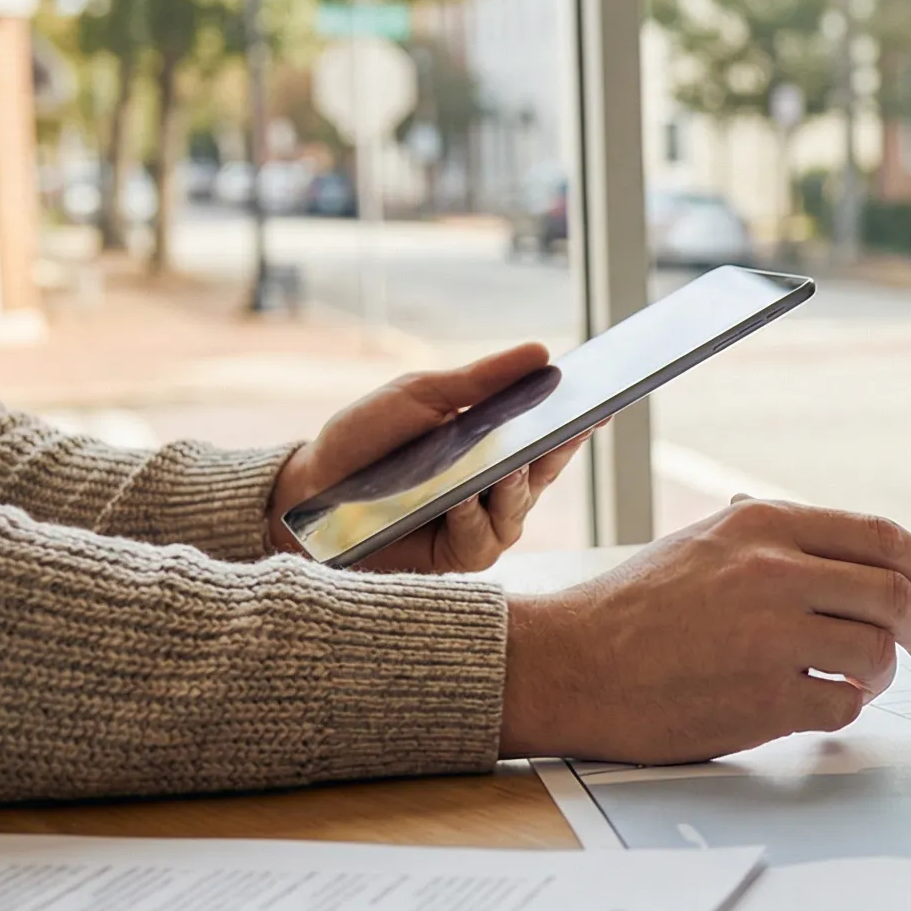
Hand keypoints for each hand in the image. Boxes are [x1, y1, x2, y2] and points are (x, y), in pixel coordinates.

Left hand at [267, 343, 586, 572]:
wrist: (309, 490)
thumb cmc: (367, 440)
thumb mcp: (423, 396)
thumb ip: (482, 381)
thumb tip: (543, 353)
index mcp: (492, 448)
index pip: (547, 436)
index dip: (576, 423)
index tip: (601, 403)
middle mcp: (493, 490)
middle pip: (545, 473)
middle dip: (559, 451)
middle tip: (570, 428)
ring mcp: (478, 526)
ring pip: (519, 511)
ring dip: (514, 488)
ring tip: (510, 464)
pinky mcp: (455, 557)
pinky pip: (483, 540)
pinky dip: (474, 518)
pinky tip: (462, 500)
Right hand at [498, 498, 910, 762]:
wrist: (566, 664)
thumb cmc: (631, 612)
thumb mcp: (706, 545)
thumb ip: (780, 547)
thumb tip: (861, 565)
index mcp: (764, 526)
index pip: (881, 537)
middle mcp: (774, 572)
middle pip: (896, 595)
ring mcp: (771, 637)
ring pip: (877, 653)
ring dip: (881, 674)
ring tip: (857, 681)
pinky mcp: (763, 699)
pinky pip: (843, 706)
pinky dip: (843, 710)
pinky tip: (814, 705)